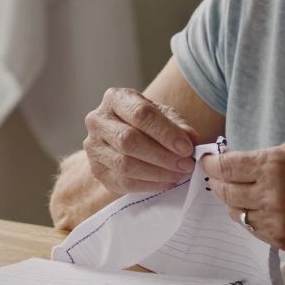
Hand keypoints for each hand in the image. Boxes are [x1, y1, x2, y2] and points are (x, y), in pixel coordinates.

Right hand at [83, 88, 199, 194]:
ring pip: (124, 164)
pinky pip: (123, 182)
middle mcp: (97, 120)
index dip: (166, 132)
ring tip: (179, 174)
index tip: (186, 148)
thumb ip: (179, 126)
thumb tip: (191, 140)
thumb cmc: (148, 123)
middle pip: (128, 140)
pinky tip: (166, 182)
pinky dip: (149, 185)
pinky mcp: (96, 171)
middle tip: (186, 165)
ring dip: (157, 173)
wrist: (127, 137)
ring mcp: (93, 147)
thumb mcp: (165, 116)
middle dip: (162, 155)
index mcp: (115, 99)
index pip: (140, 114)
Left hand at [203, 143, 284, 251]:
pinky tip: (258, 209)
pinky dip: (250, 218)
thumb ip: (265, 158)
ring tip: (238, 193)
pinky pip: (253, 229)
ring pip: (237, 213)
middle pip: (225, 191)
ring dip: (233, 202)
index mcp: (274, 165)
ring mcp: (276, 220)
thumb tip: (237, 161)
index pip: (226, 167)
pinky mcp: (282, 239)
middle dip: (217, 183)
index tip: (206, 162)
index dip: (211, 164)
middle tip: (216, 178)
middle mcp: (271, 193)